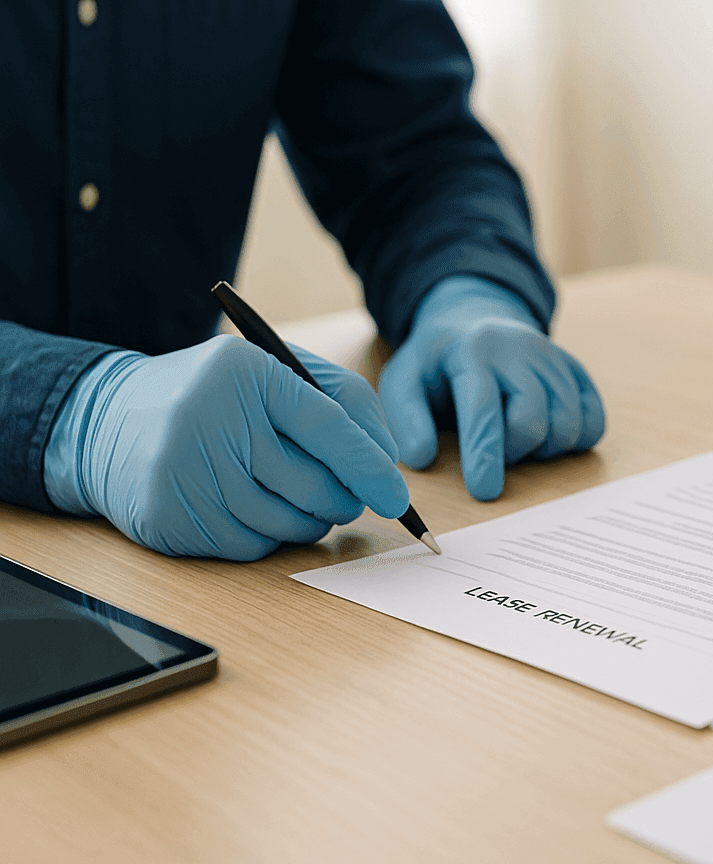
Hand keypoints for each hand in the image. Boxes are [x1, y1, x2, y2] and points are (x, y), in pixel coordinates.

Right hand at [44, 336, 410, 559]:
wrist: (106, 423)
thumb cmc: (214, 397)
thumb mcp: (275, 373)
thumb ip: (343, 404)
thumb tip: (389, 463)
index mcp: (246, 373)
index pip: (329, 427)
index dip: (370, 468)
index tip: (397, 498)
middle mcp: (210, 419)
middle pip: (314, 485)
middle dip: (344, 499)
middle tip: (346, 495)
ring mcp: (184, 472)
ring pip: (286, 524)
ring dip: (308, 521)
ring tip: (295, 496)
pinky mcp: (168, 517)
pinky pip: (250, 548)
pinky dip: (267, 538)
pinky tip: (250, 509)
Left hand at [379, 275, 603, 500]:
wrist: (476, 318)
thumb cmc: (438, 362)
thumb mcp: (404, 379)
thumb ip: (407, 418)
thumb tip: (422, 458)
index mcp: (473, 352)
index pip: (483, 408)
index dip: (485, 454)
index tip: (485, 492)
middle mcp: (519, 350)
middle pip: (533, 419)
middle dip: (514, 451)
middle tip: (496, 448)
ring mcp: (554, 358)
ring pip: (568, 423)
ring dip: (545, 449)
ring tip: (519, 440)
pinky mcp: (577, 371)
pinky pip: (595, 420)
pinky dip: (576, 440)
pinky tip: (548, 434)